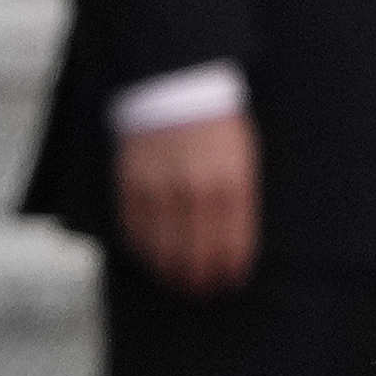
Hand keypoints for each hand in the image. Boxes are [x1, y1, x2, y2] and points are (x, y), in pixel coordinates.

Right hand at [116, 107, 258, 294]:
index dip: (229, 266)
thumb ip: (240, 194)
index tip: (228, 283)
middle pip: (196, 247)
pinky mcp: (133, 179)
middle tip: (198, 291)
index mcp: (231, 181)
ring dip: (168, 267)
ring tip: (172, 281)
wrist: (175, 84)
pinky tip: (146, 255)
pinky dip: (140, 243)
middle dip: (198, 275)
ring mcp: (161, 185)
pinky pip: (134, 222)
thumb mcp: (242, 154)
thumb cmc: (217, 121)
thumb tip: (234, 238)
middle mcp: (195, 187)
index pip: (231, 239)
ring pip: (163, 241)